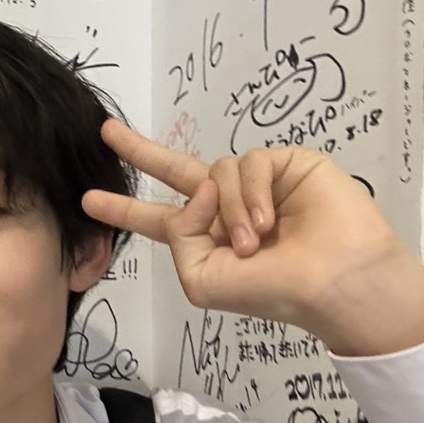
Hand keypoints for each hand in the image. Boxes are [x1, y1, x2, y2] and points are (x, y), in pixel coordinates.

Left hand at [82, 121, 423, 354]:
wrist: (334, 282)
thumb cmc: (272, 290)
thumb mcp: (203, 281)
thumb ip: (180, 239)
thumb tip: (199, 191)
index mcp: (205, 239)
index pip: (159, 220)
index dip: (124, 211)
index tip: (89, 201)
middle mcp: (227, 207)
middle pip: (176, 171)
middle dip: (140, 152)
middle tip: (106, 132)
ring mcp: (257, 184)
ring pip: (216, 172)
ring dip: (229, 210)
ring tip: (255, 241)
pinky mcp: (286, 164)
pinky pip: (249, 163)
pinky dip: (250, 193)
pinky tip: (268, 220)